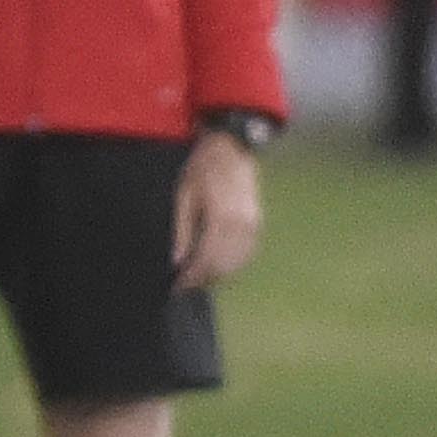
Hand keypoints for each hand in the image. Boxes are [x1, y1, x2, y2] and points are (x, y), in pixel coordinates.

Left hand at [172, 131, 263, 291]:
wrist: (232, 150)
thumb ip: (182, 230)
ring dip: (218, 275)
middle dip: (204, 279)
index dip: (192, 277)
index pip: (206, 259)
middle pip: (223, 266)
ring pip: (237, 263)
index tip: (179, 286)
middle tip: (186, 286)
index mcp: (220, 219)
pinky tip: (219, 266)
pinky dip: (233, 264)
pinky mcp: (258, 224)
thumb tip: (178, 260)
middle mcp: (241, 226)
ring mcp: (253, 226)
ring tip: (199, 279)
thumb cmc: (203, 169)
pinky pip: (247, 253)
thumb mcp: (184, 196)